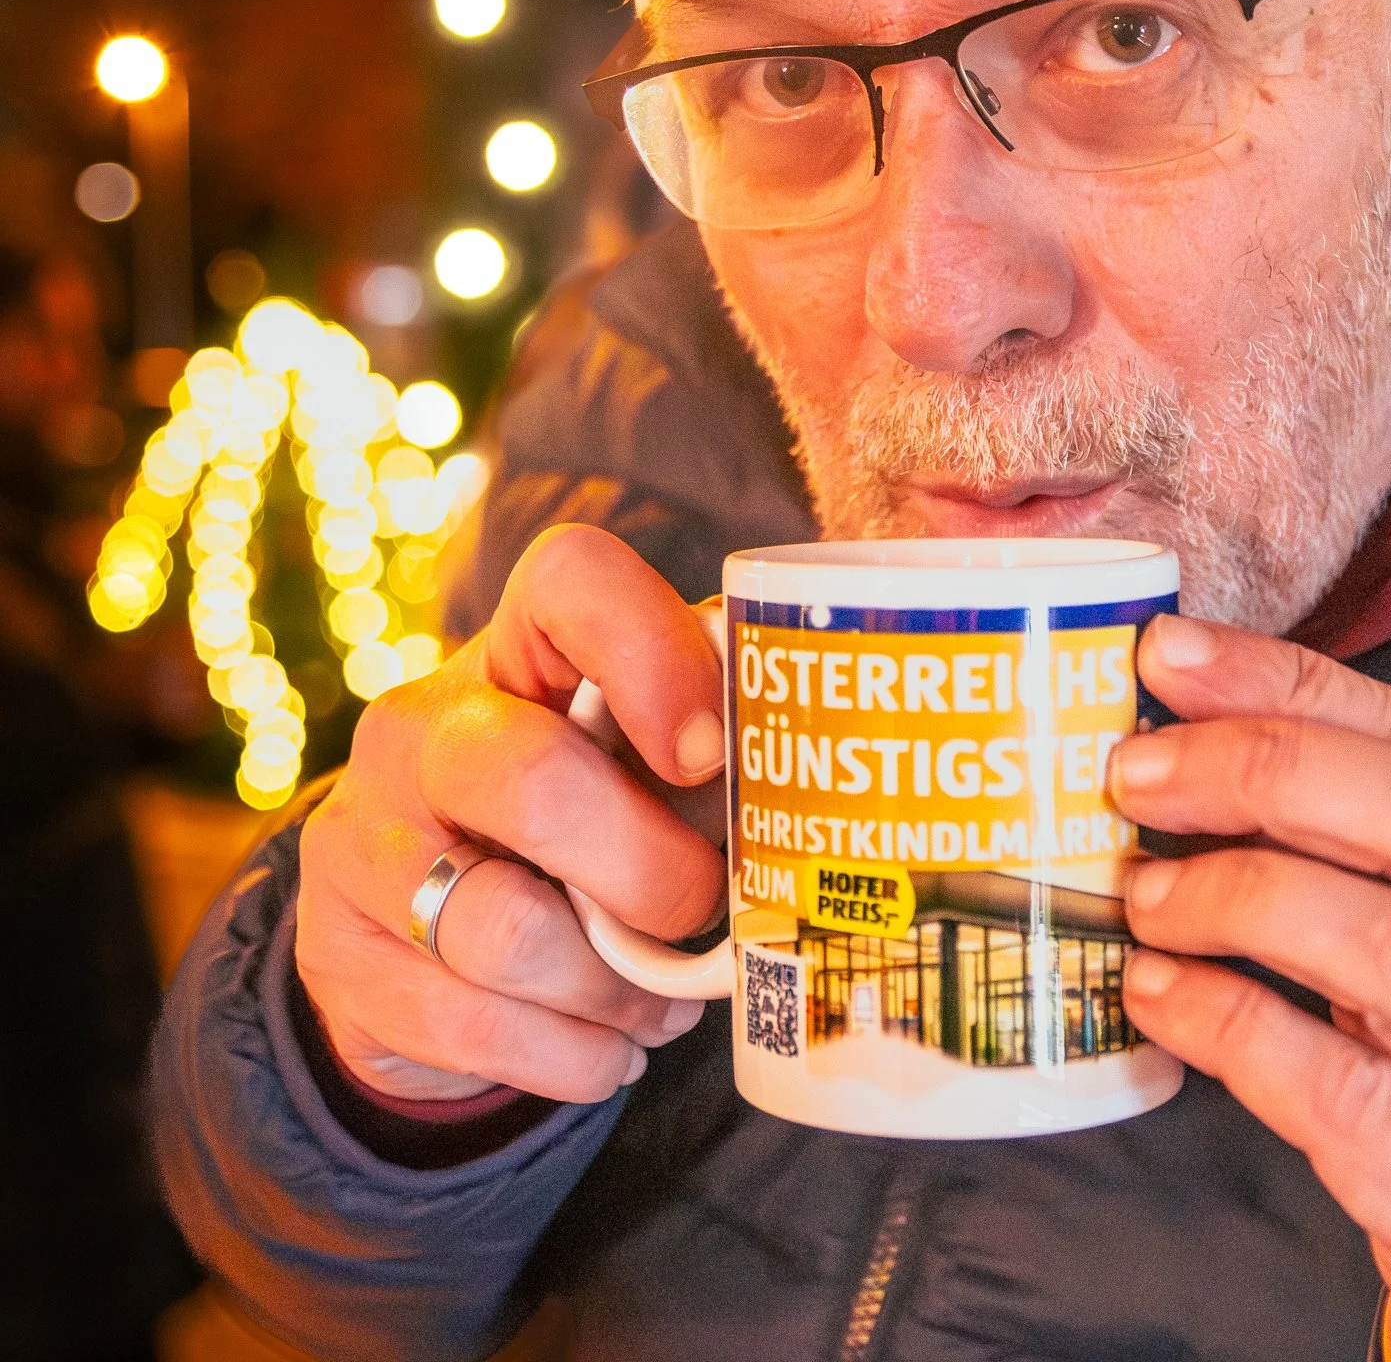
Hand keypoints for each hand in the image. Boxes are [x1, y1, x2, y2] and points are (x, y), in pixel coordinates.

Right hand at [296, 525, 728, 1102]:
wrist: (421, 933)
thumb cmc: (582, 823)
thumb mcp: (638, 764)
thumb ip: (712, 753)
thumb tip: (808, 806)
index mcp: (519, 647)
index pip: (572, 579)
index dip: (651, 653)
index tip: (712, 755)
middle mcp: (421, 723)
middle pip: (536, 781)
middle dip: (650, 873)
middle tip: (699, 912)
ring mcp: (363, 837)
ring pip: (507, 930)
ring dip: (612, 988)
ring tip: (658, 1001)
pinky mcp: (338, 953)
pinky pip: (469, 1025)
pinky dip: (569, 1055)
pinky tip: (605, 1047)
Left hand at [1109, 615, 1390, 1361]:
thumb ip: (1366, 829)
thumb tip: (1193, 691)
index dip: (1304, 690)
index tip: (1171, 658)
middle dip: (1275, 773)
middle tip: (1139, 775)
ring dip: (1246, 900)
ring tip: (1144, 897)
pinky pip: (1353, 1102)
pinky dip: (1238, 1030)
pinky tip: (1162, 998)